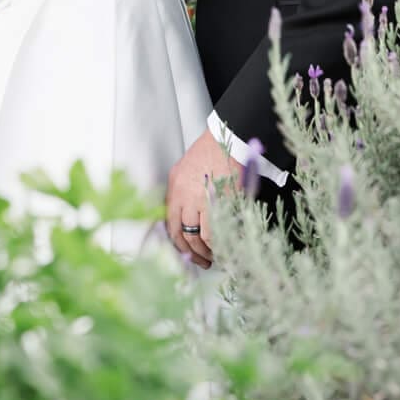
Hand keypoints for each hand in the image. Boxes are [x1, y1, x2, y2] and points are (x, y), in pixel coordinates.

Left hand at [165, 128, 238, 267]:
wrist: (229, 139)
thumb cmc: (210, 151)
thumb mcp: (185, 170)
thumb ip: (182, 193)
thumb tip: (186, 218)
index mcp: (175, 187)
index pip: (171, 224)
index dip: (178, 243)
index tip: (186, 252)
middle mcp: (185, 195)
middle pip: (184, 234)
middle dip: (192, 253)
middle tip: (201, 260)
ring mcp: (203, 199)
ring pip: (199, 236)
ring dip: (206, 251)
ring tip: (213, 256)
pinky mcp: (221, 201)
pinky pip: (217, 230)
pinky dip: (219, 243)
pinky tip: (224, 247)